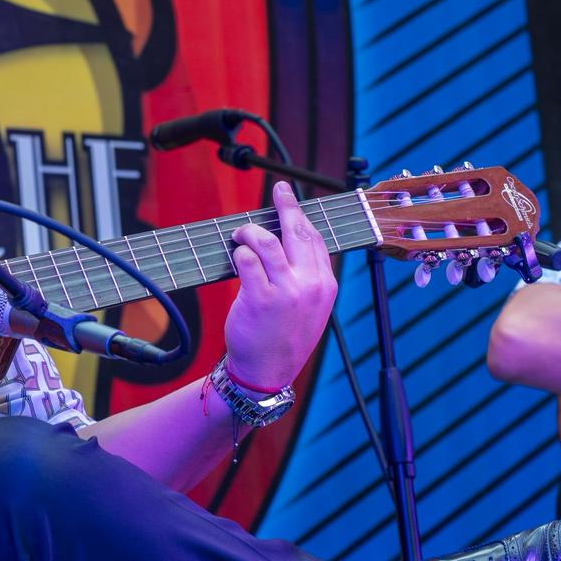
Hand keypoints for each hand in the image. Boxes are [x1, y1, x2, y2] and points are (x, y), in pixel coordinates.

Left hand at [224, 180, 336, 389]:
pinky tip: (236, 255)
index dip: (301, 215)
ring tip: (240, 235)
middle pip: (297, 232)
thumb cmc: (283, 338)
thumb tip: (287, 243)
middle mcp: (311, 285)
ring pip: (267, 241)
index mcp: (325, 285)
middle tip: (278, 188)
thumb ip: (305, 278)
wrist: (266, 371)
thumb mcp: (309, 308)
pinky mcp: (260, 298)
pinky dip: (239, 253)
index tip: (291, 199)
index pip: (315, 240)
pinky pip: (246, 260)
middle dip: (286, 204)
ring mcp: (286, 291)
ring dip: (249, 232)